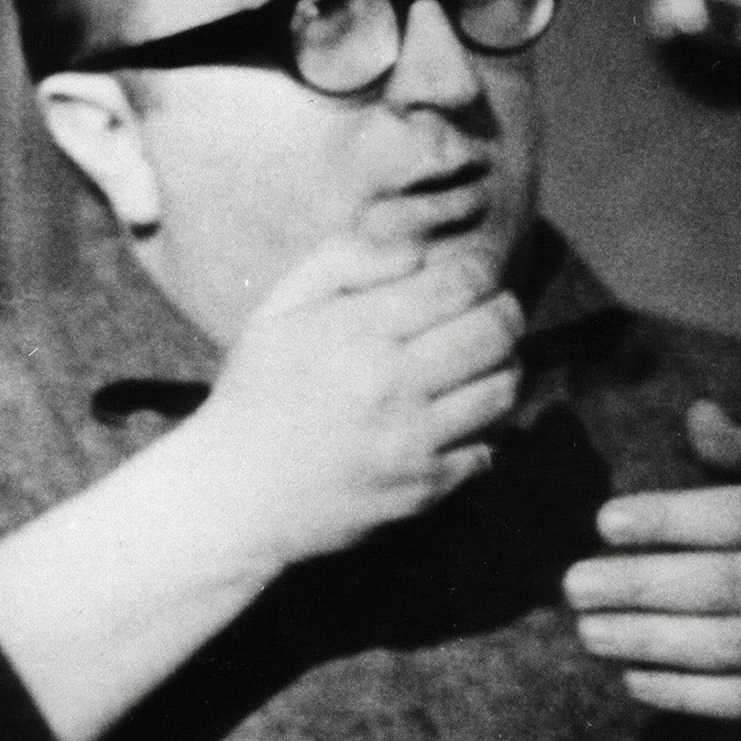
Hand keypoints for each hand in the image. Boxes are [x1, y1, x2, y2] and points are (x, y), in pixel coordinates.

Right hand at [180, 233, 523, 571]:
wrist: (235, 494)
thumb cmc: (260, 390)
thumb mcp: (282, 309)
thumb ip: (347, 260)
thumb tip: (418, 246)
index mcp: (357, 332)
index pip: (462, 283)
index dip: (483, 270)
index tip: (476, 274)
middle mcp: (391, 385)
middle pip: (497, 331)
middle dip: (505, 313)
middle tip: (493, 312)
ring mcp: (412, 441)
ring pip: (504, 388)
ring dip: (503, 368)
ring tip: (479, 362)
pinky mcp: (424, 488)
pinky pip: (490, 447)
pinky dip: (484, 429)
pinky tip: (458, 418)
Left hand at [563, 401, 740, 717]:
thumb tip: (696, 411)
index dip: (673, 517)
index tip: (606, 521)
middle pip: (730, 583)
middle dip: (645, 585)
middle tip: (575, 585)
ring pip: (738, 646)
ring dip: (659, 643)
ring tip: (593, 635)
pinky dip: (694, 697)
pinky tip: (637, 683)